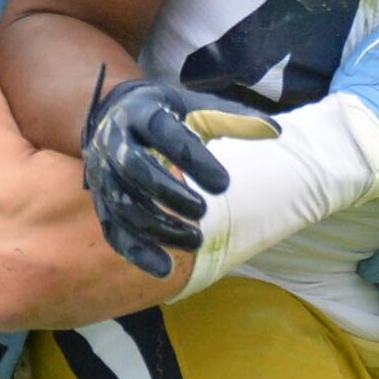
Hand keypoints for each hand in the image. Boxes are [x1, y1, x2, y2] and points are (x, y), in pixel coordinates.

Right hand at [81, 74, 275, 276]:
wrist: (115, 117)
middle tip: (204, 212)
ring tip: (196, 241)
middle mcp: (116, 142)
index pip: (166, 136)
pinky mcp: (101, 202)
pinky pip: (114, 231)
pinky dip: (137, 252)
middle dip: (170, 194)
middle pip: (137, 170)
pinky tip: (164, 269)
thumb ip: (234, 120)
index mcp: (143, 113)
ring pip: (124, 205)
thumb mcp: (198, 109)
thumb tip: (277, 130)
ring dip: (159, 227)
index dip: (195, 160)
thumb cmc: (167, 115)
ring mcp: (103, 174)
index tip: (225, 185)